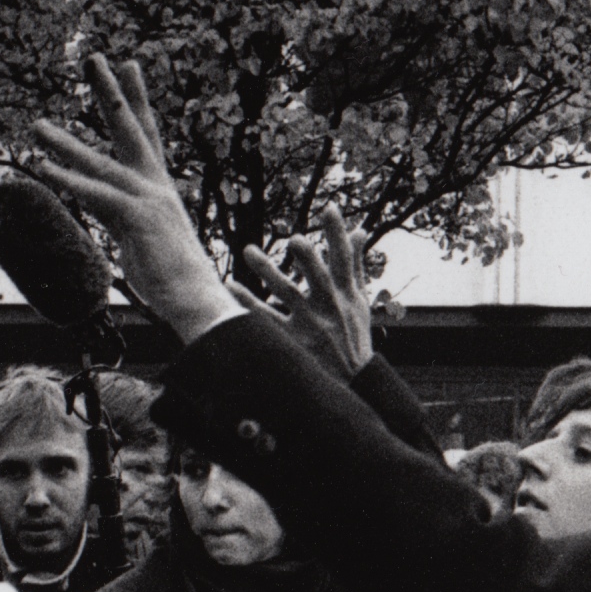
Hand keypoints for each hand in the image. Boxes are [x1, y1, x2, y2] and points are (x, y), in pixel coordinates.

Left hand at [30, 53, 245, 343]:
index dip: (136, 98)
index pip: (147, 133)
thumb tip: (125, 227)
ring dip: (65, 144)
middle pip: (130, 128)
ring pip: (100, 163)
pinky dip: (68, 180)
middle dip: (110, 92)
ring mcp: (148, 199)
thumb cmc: (177, 280)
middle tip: (94, 57)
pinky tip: (42, 167)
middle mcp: (156, 185)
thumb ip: (132, 225)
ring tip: (36, 125)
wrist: (198, 301)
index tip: (128, 65)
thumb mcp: (150, 242)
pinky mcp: (137, 219)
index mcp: (160, 187)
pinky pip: (96, 195)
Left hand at [237, 203, 374, 376]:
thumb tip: (359, 230)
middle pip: (318, 277)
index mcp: (347, 294)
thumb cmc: (354, 336)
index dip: (338, 233)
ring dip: (266, 271)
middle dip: (308, 258)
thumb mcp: (360, 300)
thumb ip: (357, 264)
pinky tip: (230, 284)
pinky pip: (264, 318)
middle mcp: (329, 307)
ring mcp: (309, 324)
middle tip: (294, 239)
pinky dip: (246, 301)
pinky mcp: (291, 341)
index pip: (345, 258)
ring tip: (247, 251)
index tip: (329, 207)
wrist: (351, 384)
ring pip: (286, 293)